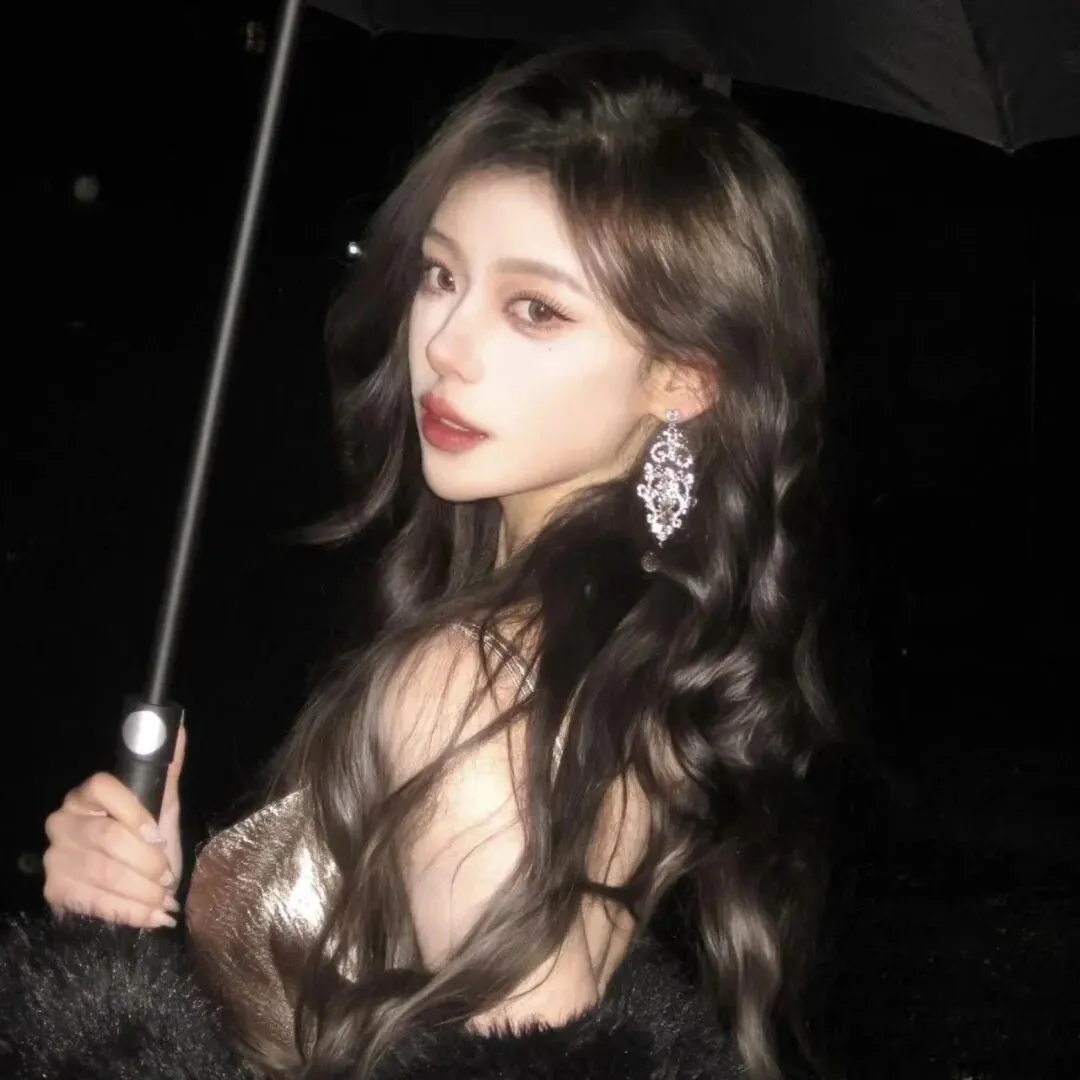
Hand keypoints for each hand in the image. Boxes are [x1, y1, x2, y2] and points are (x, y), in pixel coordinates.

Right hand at [43, 725, 185, 928]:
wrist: (131, 891)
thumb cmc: (146, 846)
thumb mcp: (160, 810)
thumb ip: (167, 772)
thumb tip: (179, 726)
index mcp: (88, 795)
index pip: (101, 786)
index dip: (132, 812)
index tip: (158, 835)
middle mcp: (64, 821)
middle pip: (107, 837)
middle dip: (147, 862)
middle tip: (168, 876)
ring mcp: (56, 856)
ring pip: (104, 872)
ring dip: (143, 890)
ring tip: (164, 898)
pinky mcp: (55, 890)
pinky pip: (95, 901)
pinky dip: (130, 911)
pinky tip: (151, 916)